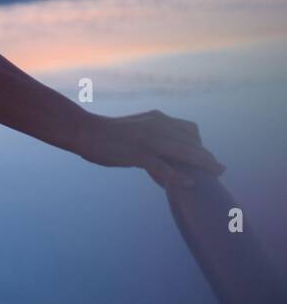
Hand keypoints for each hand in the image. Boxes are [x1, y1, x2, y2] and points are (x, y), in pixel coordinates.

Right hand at [77, 110, 226, 190]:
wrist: (84, 130)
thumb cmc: (105, 132)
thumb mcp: (134, 128)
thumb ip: (150, 135)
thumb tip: (160, 150)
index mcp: (156, 119)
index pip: (189, 129)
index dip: (200, 144)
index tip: (206, 158)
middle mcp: (157, 126)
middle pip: (191, 142)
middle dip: (207, 156)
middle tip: (220, 169)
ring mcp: (148, 140)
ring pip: (184, 152)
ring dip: (203, 164)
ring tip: (216, 174)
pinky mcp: (138, 154)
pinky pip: (163, 167)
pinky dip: (178, 176)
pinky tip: (189, 184)